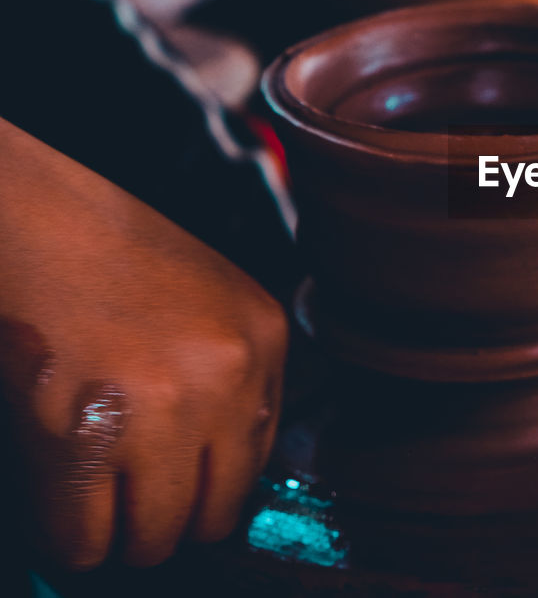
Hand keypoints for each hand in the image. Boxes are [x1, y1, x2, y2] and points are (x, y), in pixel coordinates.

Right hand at [0, 120, 287, 569]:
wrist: (42, 224)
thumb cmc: (117, 261)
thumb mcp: (216, 304)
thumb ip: (236, 378)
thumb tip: (225, 474)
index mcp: (266, 340)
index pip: (259, 462)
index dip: (212, 485)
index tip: (184, 492)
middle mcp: (227, 377)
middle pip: (214, 513)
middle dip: (173, 524)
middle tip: (138, 511)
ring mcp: (161, 408)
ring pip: (154, 536)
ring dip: (125, 538)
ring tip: (103, 513)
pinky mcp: (86, 434)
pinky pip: (86, 537)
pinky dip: (74, 541)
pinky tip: (67, 515)